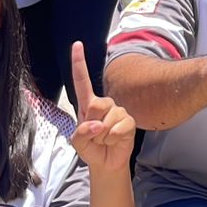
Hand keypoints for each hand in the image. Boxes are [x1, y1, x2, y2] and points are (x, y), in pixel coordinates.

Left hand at [68, 41, 135, 173]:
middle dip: (92, 123)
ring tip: (104, 139)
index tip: (77, 44)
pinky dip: (113, 138)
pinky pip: (119, 128)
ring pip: (107, 120)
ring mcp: (118, 111)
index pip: (82, 81)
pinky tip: (114, 141)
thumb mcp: (78, 142)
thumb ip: (81, 133)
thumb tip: (97, 125)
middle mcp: (104, 104)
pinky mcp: (129, 122)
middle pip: (96, 104)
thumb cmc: (90, 148)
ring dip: (102, 135)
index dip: (79, 63)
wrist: (106, 163)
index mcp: (88, 104)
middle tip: (95, 135)